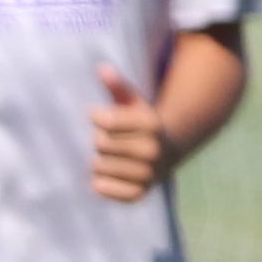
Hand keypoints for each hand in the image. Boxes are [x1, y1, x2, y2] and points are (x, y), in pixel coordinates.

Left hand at [90, 63, 174, 201]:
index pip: (106, 120)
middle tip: (107, 141)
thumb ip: (117, 86)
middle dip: (98, 140)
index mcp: (151, 124)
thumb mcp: (131, 102)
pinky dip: (98, 183)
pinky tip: (104, 175)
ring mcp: (148, 174)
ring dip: (96, 161)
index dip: (98, 117)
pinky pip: (103, 188)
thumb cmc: (138, 124)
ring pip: (98, 166)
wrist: (165, 153)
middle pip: (100, 144)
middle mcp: (153, 149)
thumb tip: (101, 68)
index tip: (100, 117)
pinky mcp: (138, 193)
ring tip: (108, 157)